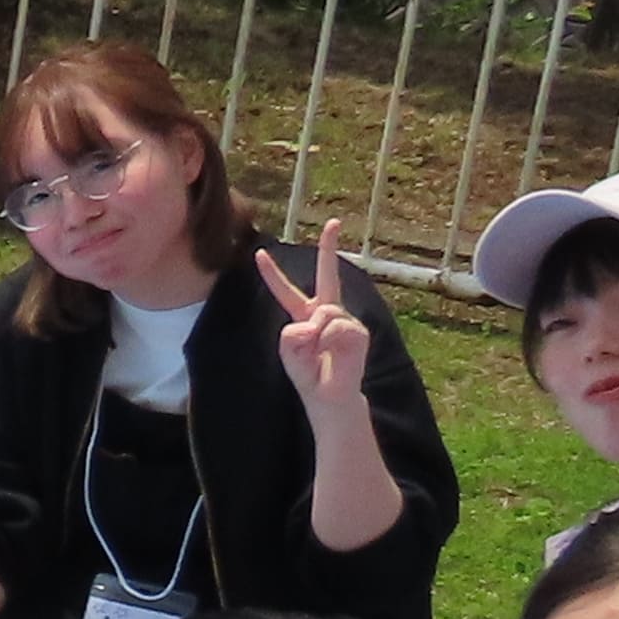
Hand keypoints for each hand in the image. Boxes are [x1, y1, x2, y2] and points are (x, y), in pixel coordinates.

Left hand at [259, 221, 370, 414]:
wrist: (329, 397)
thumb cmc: (309, 374)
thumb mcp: (289, 349)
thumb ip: (293, 330)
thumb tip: (317, 320)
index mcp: (305, 315)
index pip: (286, 291)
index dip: (272, 273)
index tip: (259, 253)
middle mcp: (328, 312)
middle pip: (327, 275)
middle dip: (329, 247)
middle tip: (333, 222)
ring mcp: (345, 319)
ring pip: (322, 312)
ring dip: (314, 336)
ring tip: (320, 354)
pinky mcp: (358, 331)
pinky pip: (333, 327)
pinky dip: (327, 342)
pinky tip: (333, 354)